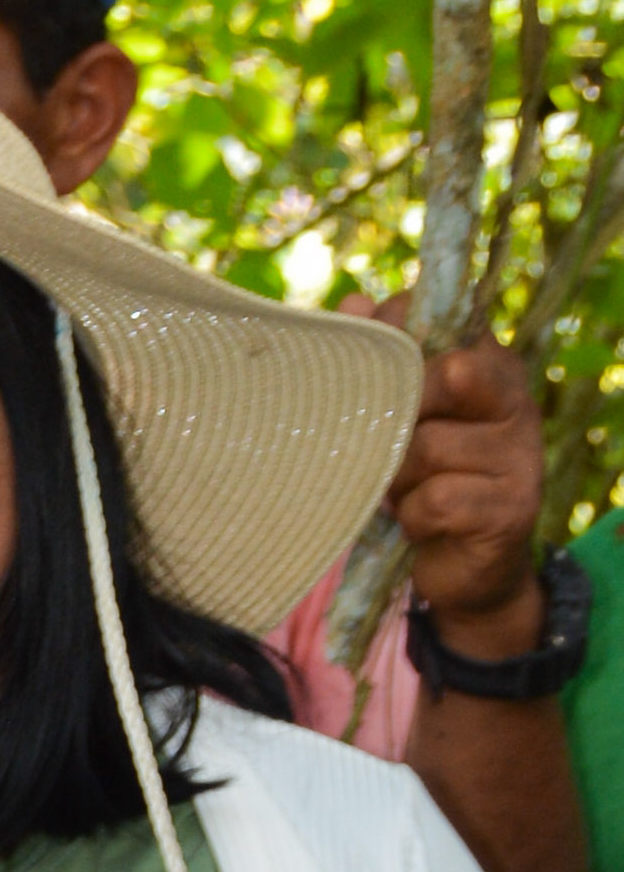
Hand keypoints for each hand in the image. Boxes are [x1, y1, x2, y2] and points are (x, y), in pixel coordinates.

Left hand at [389, 338, 548, 653]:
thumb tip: (352, 302)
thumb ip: (378, 363)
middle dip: (397, 418)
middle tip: (389, 448)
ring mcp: (520, 454)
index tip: (374, 372)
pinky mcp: (511, 508)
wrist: (463, 569)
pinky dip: (413, 517)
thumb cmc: (421, 483)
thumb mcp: (396, 421)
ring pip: (427, 446)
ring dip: (398, 479)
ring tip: (405, 493)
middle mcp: (515, 401)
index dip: (397, 345)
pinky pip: (436, 500)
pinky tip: (421, 524)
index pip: (445, 327)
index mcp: (490, 366)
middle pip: (438, 377)